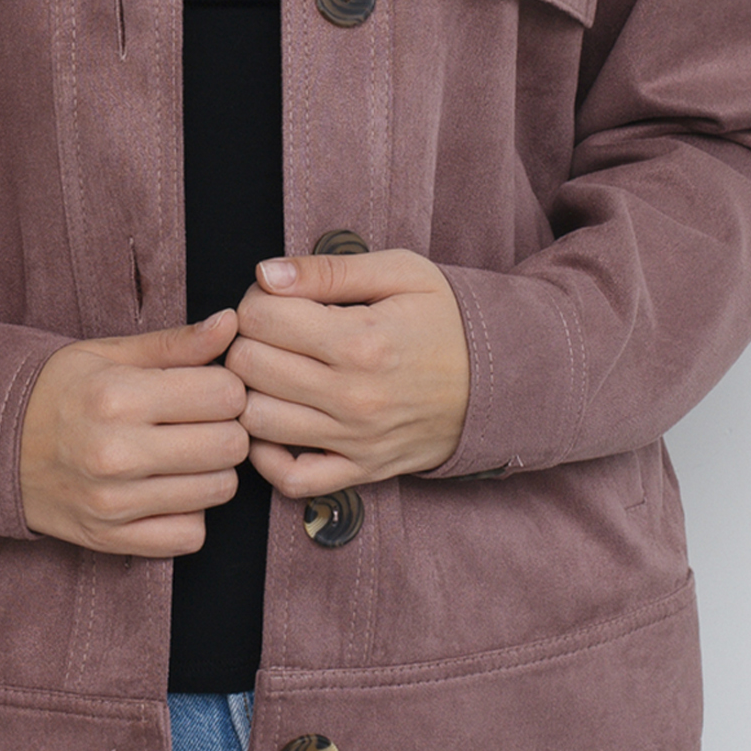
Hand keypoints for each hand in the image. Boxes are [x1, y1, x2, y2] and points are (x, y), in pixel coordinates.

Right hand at [20, 311, 249, 556]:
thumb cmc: (58, 390)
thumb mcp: (110, 354)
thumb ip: (176, 343)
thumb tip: (231, 323)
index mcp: (118, 396)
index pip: (225, 395)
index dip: (227, 386)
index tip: (207, 387)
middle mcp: (116, 454)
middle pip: (230, 445)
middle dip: (227, 427)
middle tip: (202, 421)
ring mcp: (113, 504)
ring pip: (218, 490)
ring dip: (212, 470)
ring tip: (183, 453)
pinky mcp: (110, 540)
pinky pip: (190, 536)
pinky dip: (189, 513)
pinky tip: (168, 489)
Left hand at [228, 249, 470, 495]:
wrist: (505, 380)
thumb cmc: (447, 319)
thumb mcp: (399, 273)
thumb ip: (328, 271)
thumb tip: (265, 274)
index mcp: (361, 340)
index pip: (260, 318)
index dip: (254, 300)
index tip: (271, 298)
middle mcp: (353, 397)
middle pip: (249, 368)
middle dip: (245, 341)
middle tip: (267, 331)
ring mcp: (356, 441)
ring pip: (257, 422)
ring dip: (249, 393)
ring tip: (270, 371)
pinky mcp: (361, 471)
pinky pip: (291, 480)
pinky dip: (267, 457)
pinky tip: (274, 424)